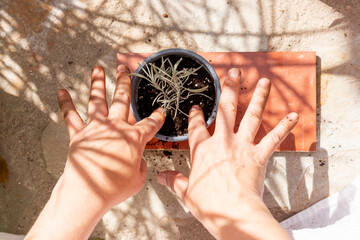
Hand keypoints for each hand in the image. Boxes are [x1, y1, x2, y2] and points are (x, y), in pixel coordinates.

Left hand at [25, 63, 164, 239]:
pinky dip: (66, 104)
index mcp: (134, 138)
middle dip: (125, 82)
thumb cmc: (114, 188)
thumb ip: (140, 164)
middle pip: (122, 100)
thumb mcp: (138, 178)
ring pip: (97, 100)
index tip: (162, 111)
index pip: (150, 124)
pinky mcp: (78, 135)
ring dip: (98, 83)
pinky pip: (70, 117)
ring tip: (98, 69)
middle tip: (125, 69)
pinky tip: (62, 91)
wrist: (88, 193)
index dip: (158, 117)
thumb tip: (136, 159)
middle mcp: (115, 127)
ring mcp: (95, 129)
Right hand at [157, 68, 296, 239]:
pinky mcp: (260, 155)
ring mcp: (243, 146)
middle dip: (228, 89)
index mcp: (203, 150)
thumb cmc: (209, 204)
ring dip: (258, 97)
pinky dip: (284, 127)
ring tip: (264, 81)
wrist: (234, 213)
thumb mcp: (186, 192)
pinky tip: (294, 116)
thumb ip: (174, 181)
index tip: (196, 106)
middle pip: (225, 110)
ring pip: (251, 116)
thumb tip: (160, 177)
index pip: (196, 127)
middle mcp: (223, 142)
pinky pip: (274, 138)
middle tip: (233, 72)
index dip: (195, 115)